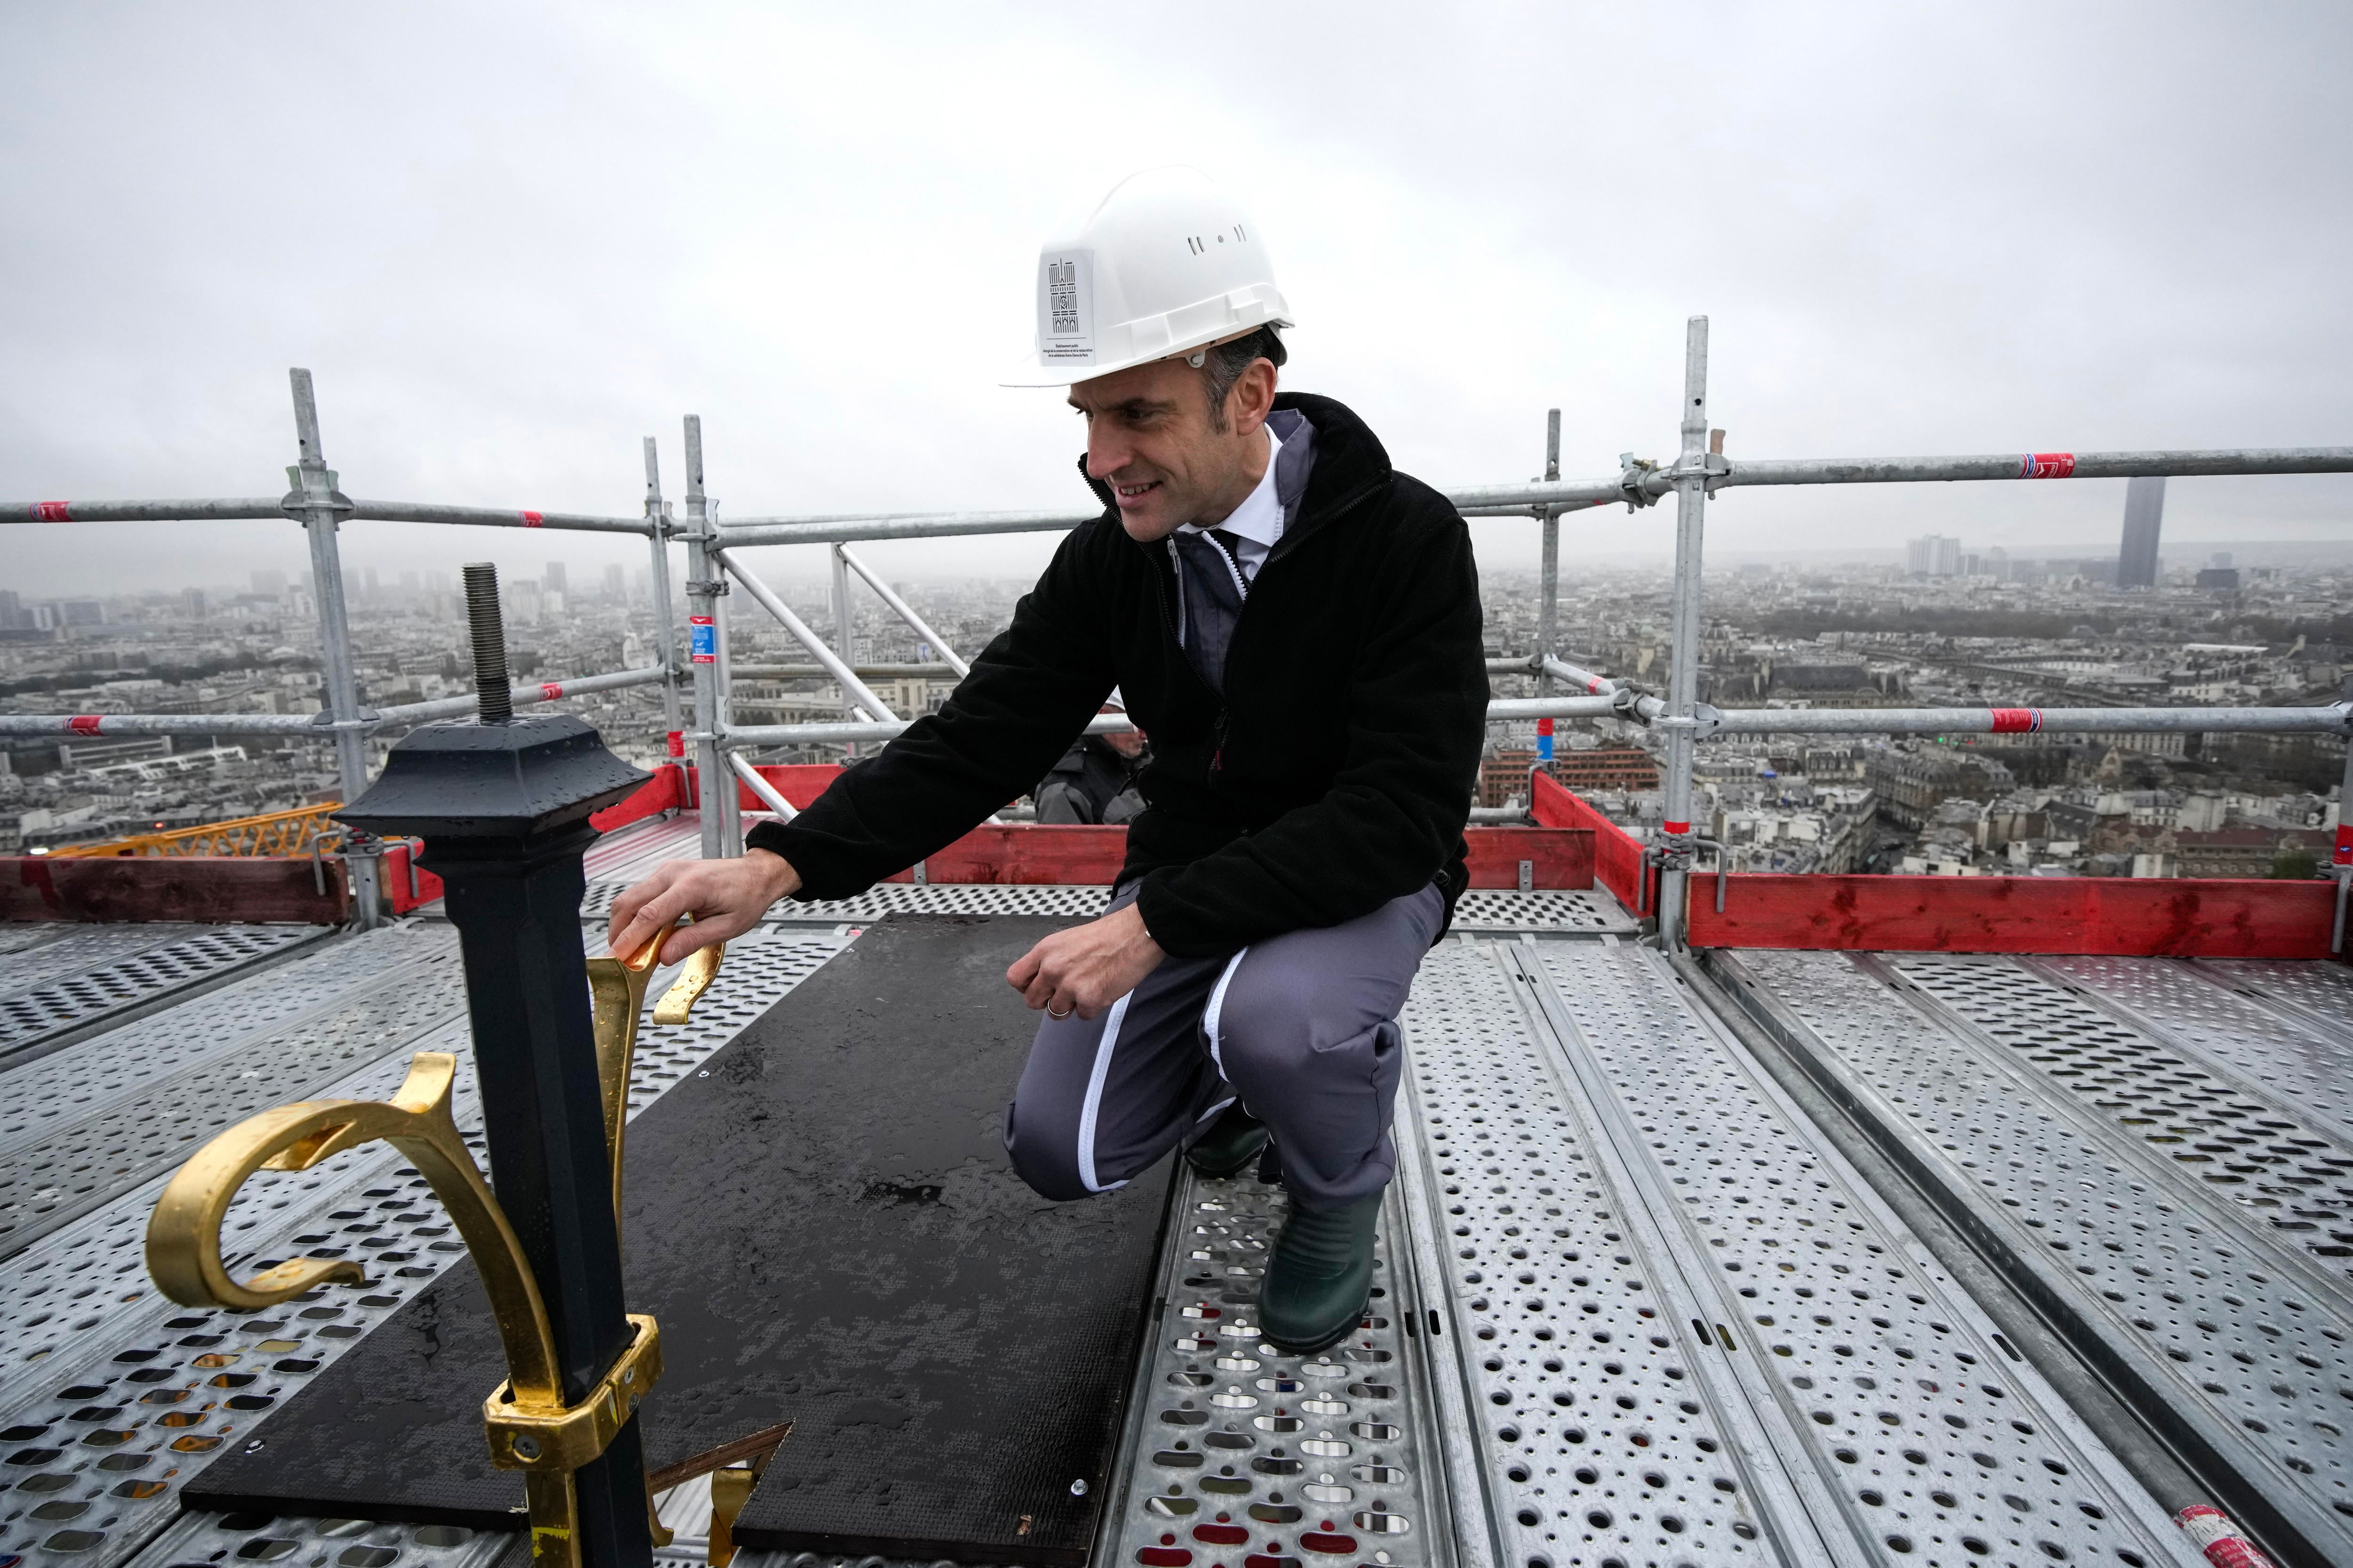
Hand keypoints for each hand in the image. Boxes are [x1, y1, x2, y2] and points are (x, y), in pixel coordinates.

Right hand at [607, 849, 799, 965]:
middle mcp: (673, 873)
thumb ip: (693, 940)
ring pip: (629, 898)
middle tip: (619, 960)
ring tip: (631, 951)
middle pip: (629, 903)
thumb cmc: (748, 896)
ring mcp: (667, 871)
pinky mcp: (665, 874)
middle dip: (618, 933)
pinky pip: (640, 895)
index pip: (649, 915)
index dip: (629, 939)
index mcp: (692, 885)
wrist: (756, 874)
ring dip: (624, 926)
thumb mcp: (728, 926)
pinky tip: (643, 936)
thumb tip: (663, 957)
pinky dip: (634, 916)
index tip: (616, 958)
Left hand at [1006, 902, 1164, 1020]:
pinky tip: (1103, 989)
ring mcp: (1070, 986)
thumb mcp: (1067, 940)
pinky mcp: (1089, 1000)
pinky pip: (1082, 1016)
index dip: (1026, 986)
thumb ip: (1050, 959)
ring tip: (1087, 988)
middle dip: (1047, 1001)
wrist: (1135, 935)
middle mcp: (1052, 969)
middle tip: (1064, 993)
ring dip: (1070, 1006)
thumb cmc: (1107, 935)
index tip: (1038, 987)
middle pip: (1032, 1001)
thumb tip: (1040, 980)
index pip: (1015, 978)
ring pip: (1056, 1012)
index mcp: (1045, 951)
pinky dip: (1092, 1008)